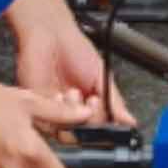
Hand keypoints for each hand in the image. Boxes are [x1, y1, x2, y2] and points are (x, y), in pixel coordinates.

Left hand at [6, 0, 122, 124]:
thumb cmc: (74, 49)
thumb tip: (130, 121)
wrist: (51, 34)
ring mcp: (55, 110)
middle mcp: (73, 111)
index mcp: (90, 106)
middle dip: (91, 120)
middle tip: (93, 101)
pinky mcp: (38, 107)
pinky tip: (60, 93)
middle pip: (84, 133)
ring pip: (66, 131)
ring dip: (73, 114)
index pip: (100, 128)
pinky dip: (57, 110)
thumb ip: (115, 101)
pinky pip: (48, 122)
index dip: (106, 127)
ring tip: (74, 91)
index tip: (110, 115)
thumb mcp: (102, 76)